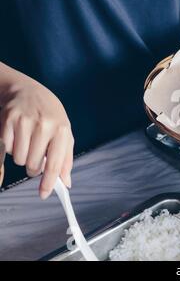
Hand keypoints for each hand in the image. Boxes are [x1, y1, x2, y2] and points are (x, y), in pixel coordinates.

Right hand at [0, 79, 72, 198]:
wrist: (27, 91)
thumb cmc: (50, 115)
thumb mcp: (64, 133)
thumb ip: (66, 159)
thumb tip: (66, 183)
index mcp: (62, 130)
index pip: (55, 164)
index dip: (49, 182)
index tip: (44, 194)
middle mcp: (44, 126)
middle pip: (33, 165)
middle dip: (34, 167)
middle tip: (36, 156)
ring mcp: (24, 122)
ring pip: (19, 159)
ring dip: (22, 157)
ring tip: (28, 142)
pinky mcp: (7, 120)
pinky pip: (6, 148)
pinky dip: (11, 147)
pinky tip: (17, 136)